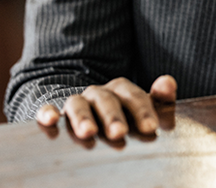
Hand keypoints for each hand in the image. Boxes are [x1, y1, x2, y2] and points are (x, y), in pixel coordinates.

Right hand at [36, 75, 176, 139]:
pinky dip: (48, 112)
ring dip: (83, 117)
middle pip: (107, 99)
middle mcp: (99, 93)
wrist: (89, 112)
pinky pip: (47, 108)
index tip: (151, 127)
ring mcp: (77, 102)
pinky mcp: (55, 112)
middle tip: (120, 133)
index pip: (134, 96)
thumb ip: (160, 98)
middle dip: (113, 116)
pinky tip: (50, 120)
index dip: (143, 111)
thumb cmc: (123, 115)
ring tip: (88, 133)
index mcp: (122, 90)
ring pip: (78, 104)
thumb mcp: (143, 108)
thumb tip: (168, 82)